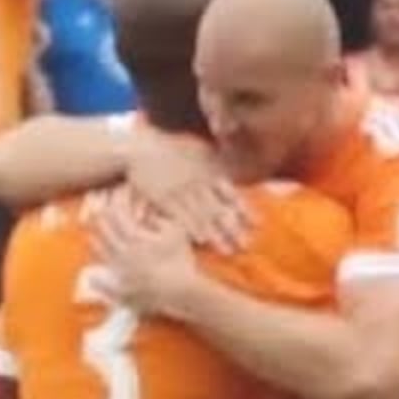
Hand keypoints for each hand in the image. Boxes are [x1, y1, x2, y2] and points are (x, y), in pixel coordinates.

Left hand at [85, 193, 203, 315]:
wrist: (180, 293)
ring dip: (95, 244)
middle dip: (101, 219)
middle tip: (96, 211)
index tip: (116, 193)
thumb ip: (160, 220)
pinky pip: (105, 286)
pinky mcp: (122, 292)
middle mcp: (122, 253)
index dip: (117, 201)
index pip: (119, 214)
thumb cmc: (180, 261)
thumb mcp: (176, 233)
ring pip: (102, 255)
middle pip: (106, 232)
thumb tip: (147, 214)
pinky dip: (97, 281)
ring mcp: (120, 273)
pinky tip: (91, 278)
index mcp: (134, 238)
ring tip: (90, 237)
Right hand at [123, 135, 246, 247]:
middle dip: (234, 229)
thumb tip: (237, 162)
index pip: (231, 193)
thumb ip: (216, 159)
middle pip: (219, 209)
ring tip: (228, 251)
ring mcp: (181, 190)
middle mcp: (198, 182)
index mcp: (208, 171)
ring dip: (216, 235)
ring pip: (203, 216)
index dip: (244, 209)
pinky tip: (202, 241)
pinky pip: (180, 216)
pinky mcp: (164, 198)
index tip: (258, 224)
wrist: (141, 147)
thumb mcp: (198, 148)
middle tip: (247, 246)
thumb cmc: (171, 148)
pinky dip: (192, 228)